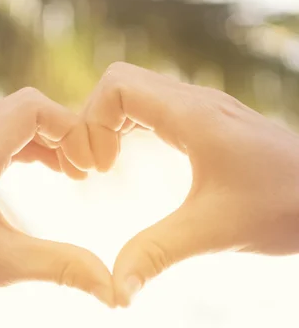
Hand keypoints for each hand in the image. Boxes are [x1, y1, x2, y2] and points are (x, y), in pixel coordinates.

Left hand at [0, 88, 113, 327]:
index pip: (33, 108)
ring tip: (73, 173)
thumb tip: (116, 289)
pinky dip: (25, 147)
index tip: (93, 165)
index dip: (72, 128)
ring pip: (9, 120)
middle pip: (24, 106)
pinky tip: (45, 171)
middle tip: (87, 169)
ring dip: (44, 138)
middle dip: (62, 131)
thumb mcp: (4, 266)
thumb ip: (65, 268)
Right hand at [82, 62, 298, 305]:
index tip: (99, 168)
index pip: (116, 86)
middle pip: (117, 82)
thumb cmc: (285, 205)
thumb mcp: (215, 231)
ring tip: (105, 165)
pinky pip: (147, 105)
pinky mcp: (201, 119)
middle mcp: (193, 101)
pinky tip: (127, 159)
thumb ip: (157, 254)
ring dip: (107, 123)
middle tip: (96, 168)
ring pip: (131, 91)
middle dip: (93, 121)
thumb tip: (115, 291)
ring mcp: (198, 106)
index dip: (92, 122)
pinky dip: (124, 126)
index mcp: (192, 116)